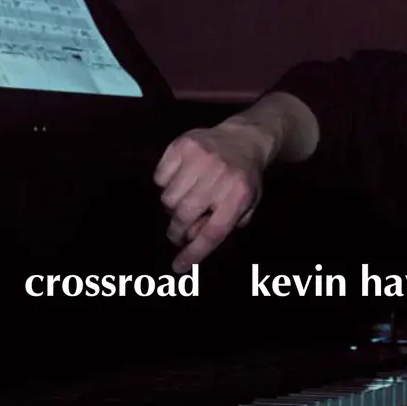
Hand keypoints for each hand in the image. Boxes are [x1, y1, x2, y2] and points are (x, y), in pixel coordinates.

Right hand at [154, 121, 270, 271]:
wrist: (245, 138)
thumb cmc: (243, 178)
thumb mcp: (247, 205)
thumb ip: (225, 225)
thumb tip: (195, 239)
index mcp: (239, 194)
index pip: (213, 232)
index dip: (194, 253)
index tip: (179, 267)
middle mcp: (220, 175)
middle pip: (184, 216)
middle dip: (177, 231)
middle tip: (178, 233)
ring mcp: (200, 157)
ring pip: (168, 198)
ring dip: (172, 206)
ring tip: (185, 198)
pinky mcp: (183, 144)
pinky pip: (160, 176)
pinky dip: (165, 182)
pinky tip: (181, 178)